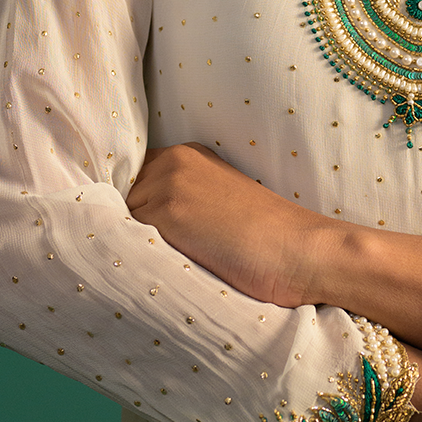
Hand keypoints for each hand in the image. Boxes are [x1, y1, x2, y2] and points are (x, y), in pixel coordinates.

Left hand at [126, 142, 330, 305]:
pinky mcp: (168, 213)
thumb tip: (131, 222)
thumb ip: (180, 199)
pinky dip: (140, 256)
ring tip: (173, 262)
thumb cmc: (266, 238)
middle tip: (165, 253)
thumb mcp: (218, 202)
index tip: (149, 233)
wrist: (300, 251)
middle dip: (134, 225)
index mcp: (188, 154)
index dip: (137, 209)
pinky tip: (170, 268)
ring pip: (122, 220)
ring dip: (136, 242)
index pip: (133, 179)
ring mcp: (169, 184)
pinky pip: (128, 238)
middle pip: (122, 199)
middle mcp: (173, 160)